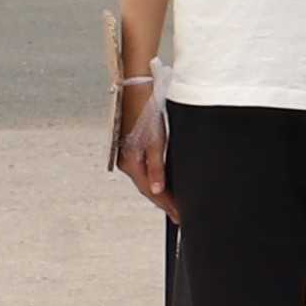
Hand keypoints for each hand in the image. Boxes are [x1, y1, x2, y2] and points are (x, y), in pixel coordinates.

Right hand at [114, 81, 169, 211]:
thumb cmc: (146, 111)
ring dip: (159, 193)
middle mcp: (126, 162)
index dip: (167, 204)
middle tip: (178, 215)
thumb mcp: (156, 140)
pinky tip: (161, 184)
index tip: (179, 214)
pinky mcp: (131, 148)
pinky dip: (154, 180)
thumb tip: (158, 189)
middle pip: (148, 188)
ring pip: (145, 180)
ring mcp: (127, 156)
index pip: (152, 191)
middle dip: (164, 202)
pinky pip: (143, 170)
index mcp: (131, 163)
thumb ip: (157, 167)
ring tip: (171, 205)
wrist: (135, 90)